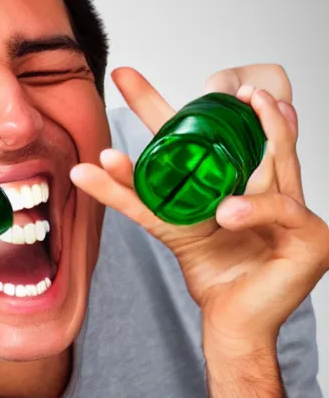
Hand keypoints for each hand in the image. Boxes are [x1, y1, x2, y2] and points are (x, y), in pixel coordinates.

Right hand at [71, 66, 328, 352]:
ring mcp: (190, 204)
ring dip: (126, 163)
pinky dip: (115, 195)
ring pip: (154, 173)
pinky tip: (91, 178)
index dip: (245, 109)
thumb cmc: (281, 281)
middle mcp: (217, 184)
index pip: (252, 134)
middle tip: (125, 78)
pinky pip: (141, 209)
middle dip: (152, 106)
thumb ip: (279, 209)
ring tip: (105, 153)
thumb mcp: (306, 240)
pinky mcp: (172, 229)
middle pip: (183, 138)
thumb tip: (233, 204)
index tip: (241, 88)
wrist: (247, 318)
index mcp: (259, 182)